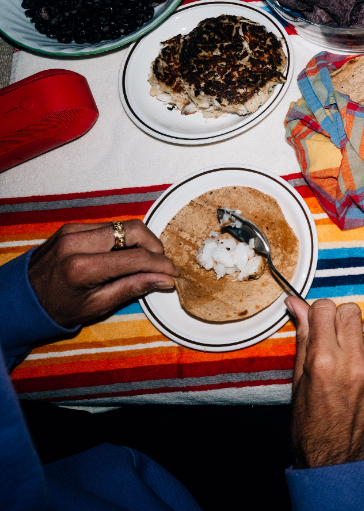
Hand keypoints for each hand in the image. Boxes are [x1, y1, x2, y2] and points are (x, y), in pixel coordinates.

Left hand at [28, 221, 177, 327]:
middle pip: (133, 230)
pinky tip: (122, 256)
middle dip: (154, 245)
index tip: (173, 272)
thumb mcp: (97, 305)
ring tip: (143, 261)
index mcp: (82, 268)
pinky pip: (108, 227)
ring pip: (122, 225)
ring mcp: (72, 232)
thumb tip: (165, 279)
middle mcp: (77, 243)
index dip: (161, 264)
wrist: (21, 299)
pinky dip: (122, 239)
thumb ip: (133, 287)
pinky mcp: (71, 228)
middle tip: (160, 263)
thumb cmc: (58, 307)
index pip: (136, 258)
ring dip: (139, 241)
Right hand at [288, 298, 363, 467]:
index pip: (327, 308)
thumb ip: (304, 337)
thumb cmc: (311, 425)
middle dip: (341, 322)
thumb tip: (296, 304)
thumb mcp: (299, 381)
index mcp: (324, 361)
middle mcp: (355, 364)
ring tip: (351, 361)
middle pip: (352, 311)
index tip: (319, 323)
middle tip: (335, 341)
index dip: (320, 314)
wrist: (338, 464)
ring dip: (361, 339)